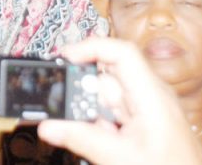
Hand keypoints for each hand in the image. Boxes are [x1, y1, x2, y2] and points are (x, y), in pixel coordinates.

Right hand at [37, 37, 201, 164]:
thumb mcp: (123, 159)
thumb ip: (83, 140)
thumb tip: (48, 126)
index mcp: (152, 96)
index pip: (121, 53)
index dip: (91, 47)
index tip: (64, 58)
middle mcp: (150, 96)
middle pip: (107, 77)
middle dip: (85, 95)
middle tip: (71, 115)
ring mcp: (147, 110)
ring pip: (107, 98)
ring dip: (93, 116)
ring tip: (101, 143)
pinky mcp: (143, 125)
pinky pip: (113, 115)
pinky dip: (102, 127)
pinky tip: (108, 147)